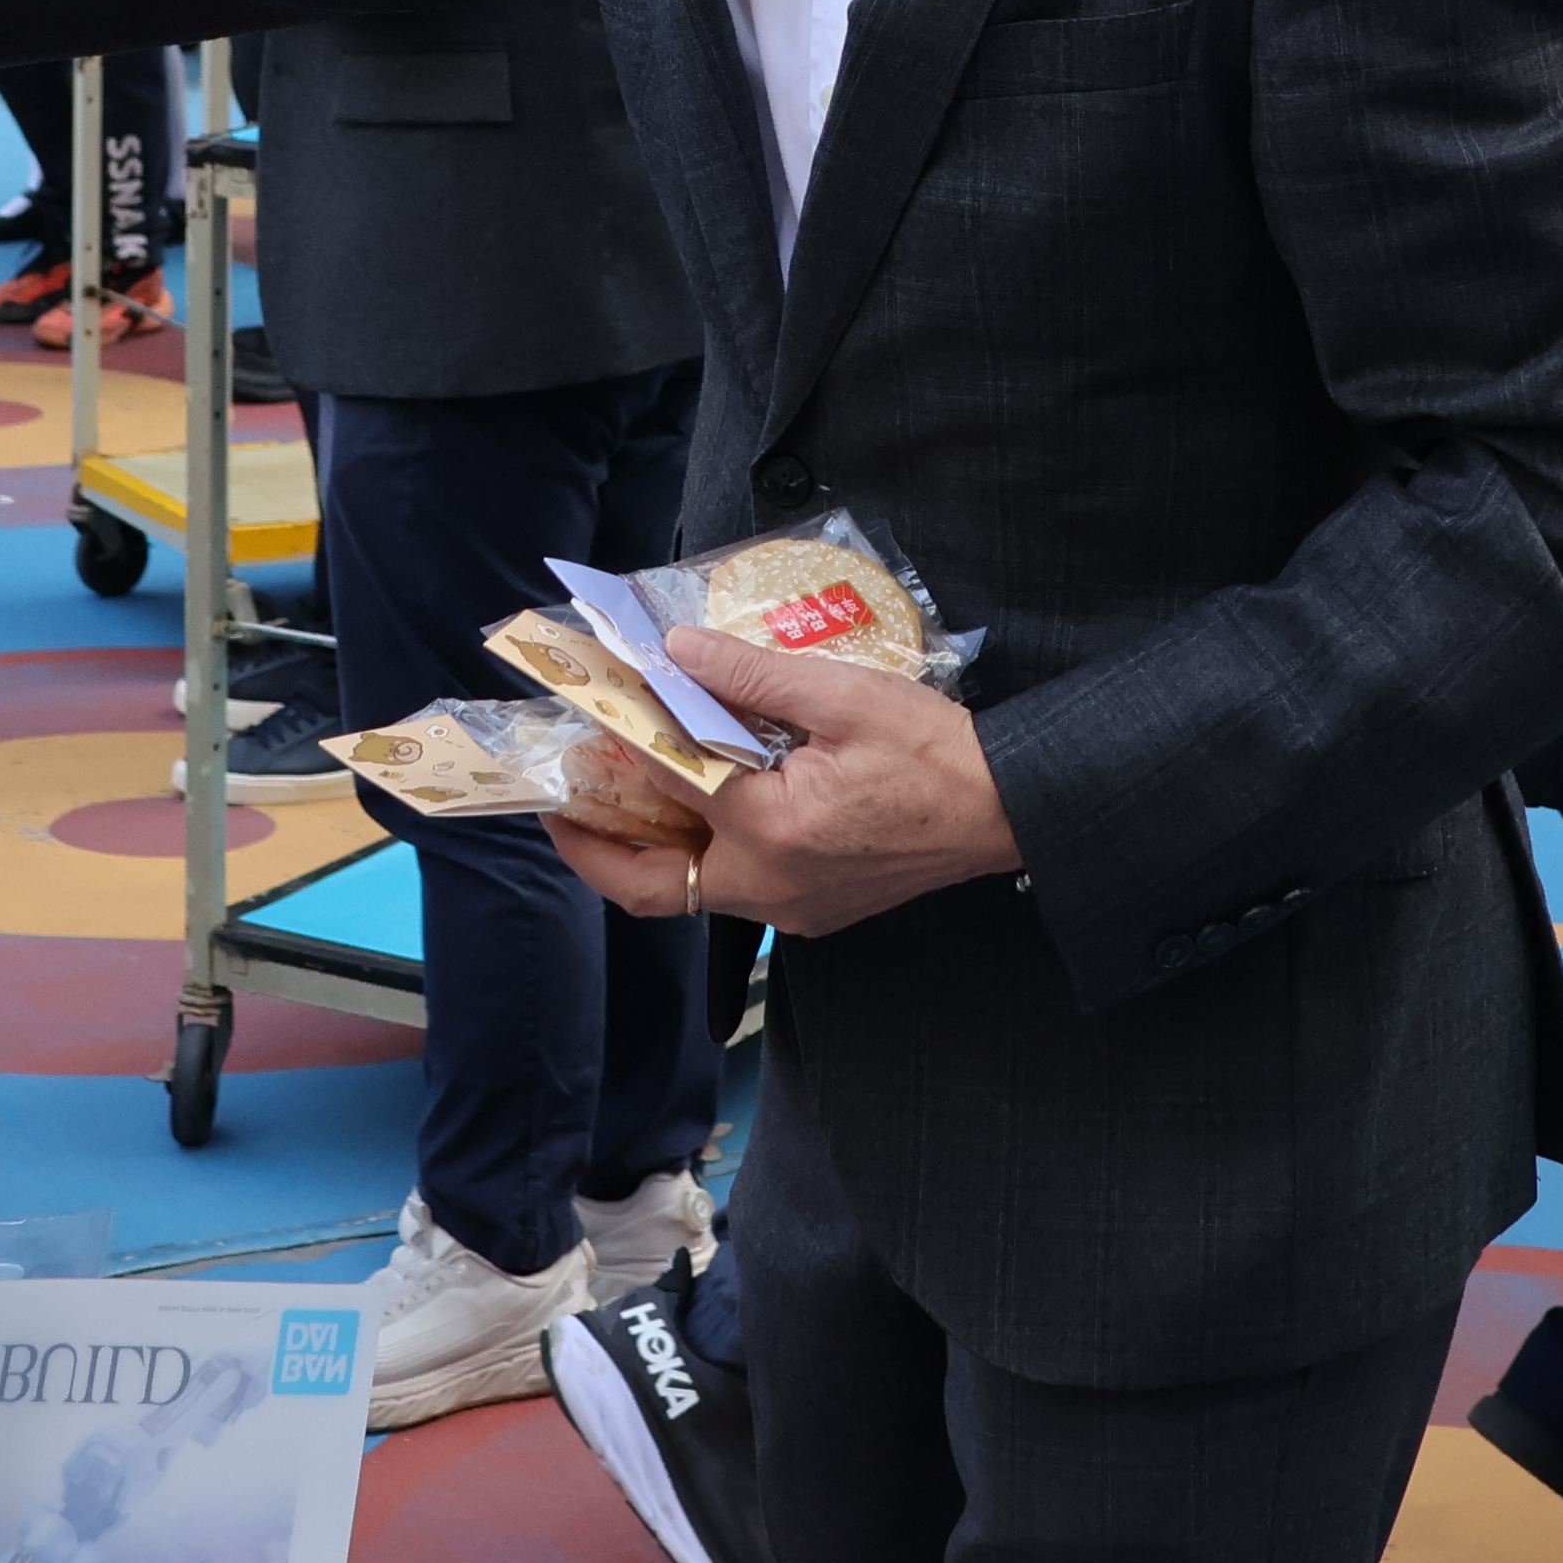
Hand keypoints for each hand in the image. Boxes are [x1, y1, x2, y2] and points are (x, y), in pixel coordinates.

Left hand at [553, 632, 1018, 936]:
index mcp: (772, 832)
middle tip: (556, 803)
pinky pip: (733, 891)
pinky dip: (697, 855)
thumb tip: (677, 652)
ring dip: (646, 851)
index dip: (623, 744)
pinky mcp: (814, 911)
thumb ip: (752, 675)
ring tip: (615, 796)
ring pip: (690, 893)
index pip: (666, 787)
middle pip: (651, 887)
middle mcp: (771, 887)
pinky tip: (695, 807)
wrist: (1006, 808)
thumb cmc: (933, 752)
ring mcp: (792, 910)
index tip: (590, 713)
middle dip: (592, 848)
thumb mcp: (842, 695)